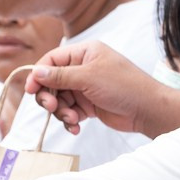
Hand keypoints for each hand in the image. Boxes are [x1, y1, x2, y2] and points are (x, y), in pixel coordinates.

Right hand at [27, 41, 168, 136]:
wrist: (147, 110)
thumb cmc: (124, 86)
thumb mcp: (89, 78)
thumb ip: (60, 76)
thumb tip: (36, 72)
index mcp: (84, 53)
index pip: (52, 60)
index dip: (38, 74)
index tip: (32, 90)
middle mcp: (83, 68)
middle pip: (51, 81)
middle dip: (49, 97)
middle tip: (52, 108)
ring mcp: (85, 87)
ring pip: (59, 99)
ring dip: (61, 111)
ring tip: (72, 119)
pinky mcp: (88, 104)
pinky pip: (69, 111)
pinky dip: (69, 119)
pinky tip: (76, 126)